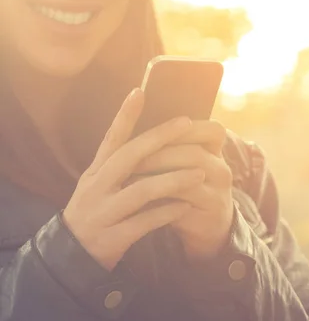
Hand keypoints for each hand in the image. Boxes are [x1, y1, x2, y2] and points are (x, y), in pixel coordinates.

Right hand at [63, 90, 204, 270]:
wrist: (70, 255)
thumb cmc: (96, 209)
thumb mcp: (99, 182)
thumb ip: (121, 163)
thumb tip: (155, 136)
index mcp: (96, 170)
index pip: (112, 137)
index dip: (125, 114)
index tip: (139, 91)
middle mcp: (97, 186)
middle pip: (130, 156)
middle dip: (159, 137)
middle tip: (186, 122)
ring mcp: (103, 212)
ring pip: (142, 190)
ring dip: (173, 180)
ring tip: (199, 174)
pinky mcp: (112, 238)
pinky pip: (144, 223)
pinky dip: (166, 214)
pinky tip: (185, 207)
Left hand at [137, 120, 233, 260]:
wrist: (206, 226)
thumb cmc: (184, 184)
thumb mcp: (182, 161)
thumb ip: (169, 142)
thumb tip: (134, 116)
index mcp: (216, 150)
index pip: (212, 131)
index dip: (185, 129)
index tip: (153, 130)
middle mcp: (222, 170)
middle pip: (194, 154)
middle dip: (159, 153)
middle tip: (130, 156)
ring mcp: (218, 195)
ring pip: (188, 180)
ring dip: (157, 176)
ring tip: (130, 175)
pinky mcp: (207, 219)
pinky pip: (182, 207)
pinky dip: (158, 200)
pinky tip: (139, 197)